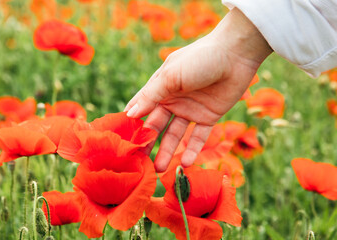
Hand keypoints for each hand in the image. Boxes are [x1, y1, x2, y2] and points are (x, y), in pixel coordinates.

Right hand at [124, 8, 271, 171]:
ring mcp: (190, 110)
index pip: (142, 110)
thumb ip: (151, 96)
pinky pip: (198, 136)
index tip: (124, 144)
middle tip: (140, 163)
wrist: (235, 54)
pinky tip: (185, 163)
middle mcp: (173, 100)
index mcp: (160, 88)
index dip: (133, 126)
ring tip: (159, 169)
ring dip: (167, 151)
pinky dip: (192, 149)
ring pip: (175, 135)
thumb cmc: (199, 59)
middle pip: (156, 126)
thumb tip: (129, 114)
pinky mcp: (208, 117)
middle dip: (148, 143)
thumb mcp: (171, 76)